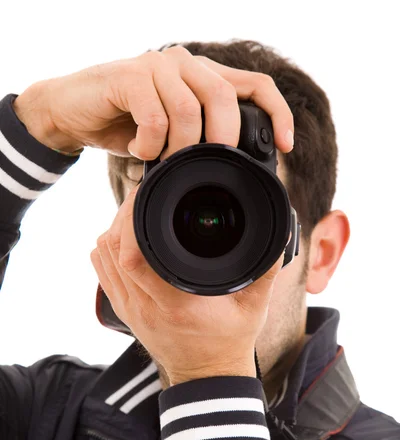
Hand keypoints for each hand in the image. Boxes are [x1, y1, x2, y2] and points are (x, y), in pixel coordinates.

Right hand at [13, 46, 293, 155]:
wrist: (73, 112)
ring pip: (188, 110)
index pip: (256, 83)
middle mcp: (185, 63)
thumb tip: (230, 175)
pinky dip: (150, 144)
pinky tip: (139, 151)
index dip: (278, 114)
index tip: (286, 148)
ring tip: (160, 163)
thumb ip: (198, 145)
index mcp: (204, 76)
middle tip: (207, 168)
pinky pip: (154, 116)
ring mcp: (157, 65)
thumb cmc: (126, 127)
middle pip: (223, 96)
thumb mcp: (171, 140)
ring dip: (178, 149)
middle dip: (222, 140)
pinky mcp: (129, 75)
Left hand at [90, 185, 284, 385]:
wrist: (206, 377)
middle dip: (123, 215)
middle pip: (112, 249)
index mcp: (175, 304)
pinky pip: (102, 271)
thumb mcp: (255, 307)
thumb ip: (267, 269)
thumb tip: (280, 233)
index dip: (132, 219)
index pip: (134, 256)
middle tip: (143, 198)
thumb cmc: (229, 342)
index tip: (146, 195)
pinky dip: (108, 249)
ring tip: (136, 215)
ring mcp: (129, 310)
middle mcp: (145, 306)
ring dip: (114, 230)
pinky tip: (127, 240)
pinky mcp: (123, 311)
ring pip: (102, 257)